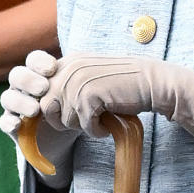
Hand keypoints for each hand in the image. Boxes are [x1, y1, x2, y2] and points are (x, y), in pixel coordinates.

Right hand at [0, 50, 78, 170]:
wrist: (64, 137)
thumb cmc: (73, 108)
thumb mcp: (79, 94)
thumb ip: (83, 81)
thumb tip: (100, 70)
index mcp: (39, 74)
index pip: (33, 60)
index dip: (39, 61)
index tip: (53, 68)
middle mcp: (23, 87)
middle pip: (17, 75)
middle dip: (29, 80)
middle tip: (44, 88)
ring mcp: (15, 106)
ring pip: (7, 97)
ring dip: (20, 101)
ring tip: (35, 110)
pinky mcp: (12, 126)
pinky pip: (4, 122)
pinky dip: (9, 122)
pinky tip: (18, 125)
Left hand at [40, 54, 193, 143]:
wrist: (153, 83)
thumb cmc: (123, 85)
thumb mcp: (90, 77)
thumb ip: (68, 84)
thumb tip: (44, 108)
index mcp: (68, 62)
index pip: (40, 91)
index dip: (49, 109)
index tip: (69, 115)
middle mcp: (69, 68)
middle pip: (46, 107)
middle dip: (64, 120)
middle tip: (87, 120)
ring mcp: (78, 81)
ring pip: (64, 119)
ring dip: (82, 126)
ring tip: (100, 119)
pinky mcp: (90, 96)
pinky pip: (84, 125)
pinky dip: (97, 131)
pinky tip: (108, 124)